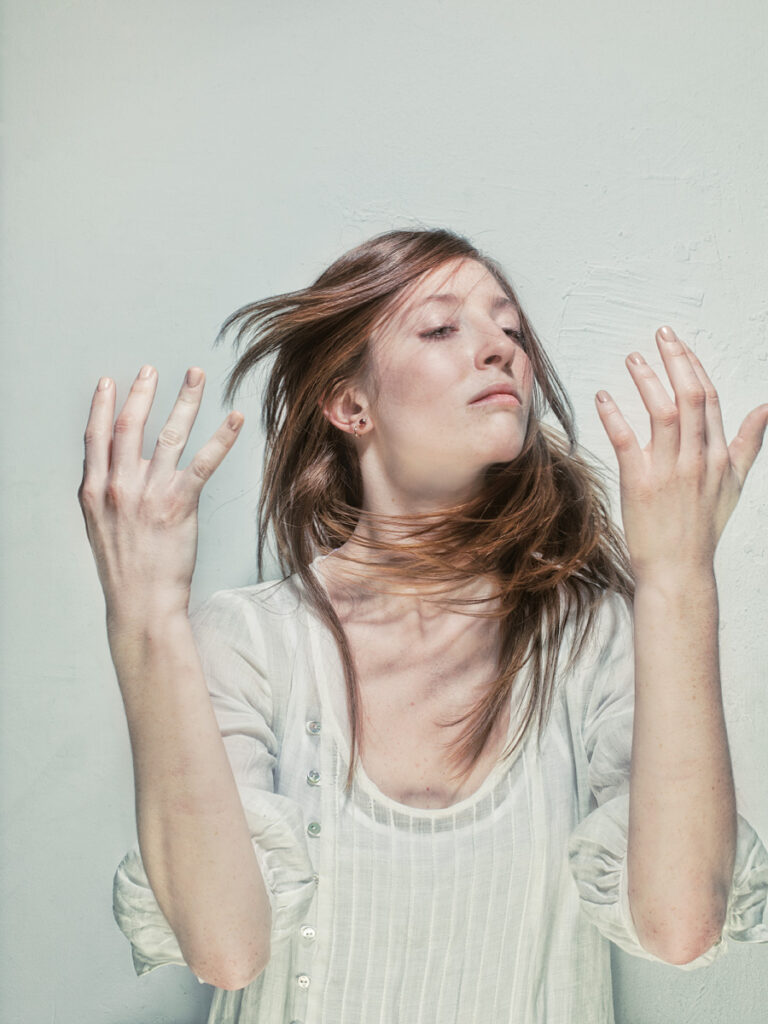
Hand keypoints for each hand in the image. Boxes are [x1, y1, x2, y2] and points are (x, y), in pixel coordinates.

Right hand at [77, 365, 243, 623]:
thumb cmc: (125, 571)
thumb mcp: (100, 529)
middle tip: (152, 370)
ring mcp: (149, 493)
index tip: (110, 383)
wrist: (141, 603)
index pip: (96, 438)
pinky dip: (222, 436)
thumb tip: (116, 473)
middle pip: (130, 426)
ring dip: (185, 400)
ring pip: (169, 434)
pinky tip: (234, 418)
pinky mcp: (179, 503)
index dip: (103, 407)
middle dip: (142, 392)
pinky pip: (205, 461)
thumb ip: (105, 497)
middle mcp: (118, 487)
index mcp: (94, 492)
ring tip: (196, 375)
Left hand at [595, 325, 767, 582]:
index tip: (678, 345)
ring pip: (664, 413)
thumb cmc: (702, 528)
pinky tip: (603, 397)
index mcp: (719, 456)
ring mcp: (670, 471)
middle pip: (692, 396)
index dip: (694, 367)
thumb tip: (765, 409)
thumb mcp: (734, 484)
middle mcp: (698, 459)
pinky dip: (614, 416)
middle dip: (676, 360)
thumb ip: (747, 443)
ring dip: (647, 380)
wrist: (679, 570)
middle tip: (660, 334)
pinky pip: (627, 441)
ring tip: (632, 359)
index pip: (710, 399)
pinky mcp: (641, 484)